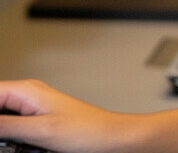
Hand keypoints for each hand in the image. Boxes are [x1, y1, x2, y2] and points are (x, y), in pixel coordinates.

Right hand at [0, 80, 138, 152]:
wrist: (109, 136)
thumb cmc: (85, 130)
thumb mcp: (38, 130)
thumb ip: (5, 126)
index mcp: (27, 90)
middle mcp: (28, 96)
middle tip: (8, 142)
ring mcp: (32, 109)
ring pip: (3, 120)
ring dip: (5, 135)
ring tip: (18, 143)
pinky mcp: (36, 122)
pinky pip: (13, 129)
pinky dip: (10, 138)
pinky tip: (19, 146)